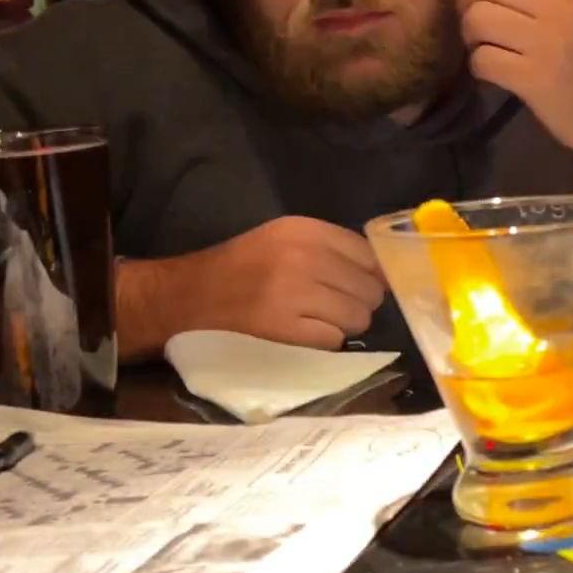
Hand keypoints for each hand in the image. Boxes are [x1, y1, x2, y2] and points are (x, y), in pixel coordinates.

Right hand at [117, 216, 385, 358]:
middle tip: (332, 306)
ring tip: (315, 320)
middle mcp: (305, 257)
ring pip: (358, 318)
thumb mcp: (283, 239)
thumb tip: (385, 273)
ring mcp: (296, 294)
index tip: (357, 286)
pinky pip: (334, 340)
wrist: (187, 297)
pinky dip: (324, 342)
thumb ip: (332, 249)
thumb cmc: (241, 268)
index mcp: (304, 230)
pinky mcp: (287, 330)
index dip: (371, 275)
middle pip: (370, 290)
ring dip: (343, 325)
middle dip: (357, 302)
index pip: (369, 255)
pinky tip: (301, 334)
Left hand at [457, 0, 572, 171]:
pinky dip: (480, 67)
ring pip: (477, 19)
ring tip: (487, 48)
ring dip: (471, 36)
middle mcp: (560, 8)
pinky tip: (496, 73)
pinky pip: (482, 60)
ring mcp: (546, 44)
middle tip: (477, 22)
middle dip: (467, 0)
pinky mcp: (533, 80)